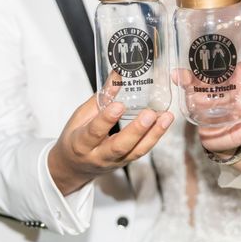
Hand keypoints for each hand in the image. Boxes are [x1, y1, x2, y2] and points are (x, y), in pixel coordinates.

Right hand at [48, 78, 173, 194]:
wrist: (74, 167)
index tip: (119, 105)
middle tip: (150, 114)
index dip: (107, 119)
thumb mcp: (81, 116)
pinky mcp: (126, 163)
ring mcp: (114, 162)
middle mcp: (98, 156)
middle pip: (119, 146)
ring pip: (135, 151)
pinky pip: (142, 151)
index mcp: (81, 143)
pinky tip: (164, 123)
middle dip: (136, 130)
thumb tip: (117, 74)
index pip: (94, 132)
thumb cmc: (75, 137)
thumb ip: (100, 98)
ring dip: (153, 134)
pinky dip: (155, 137)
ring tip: (166, 117)